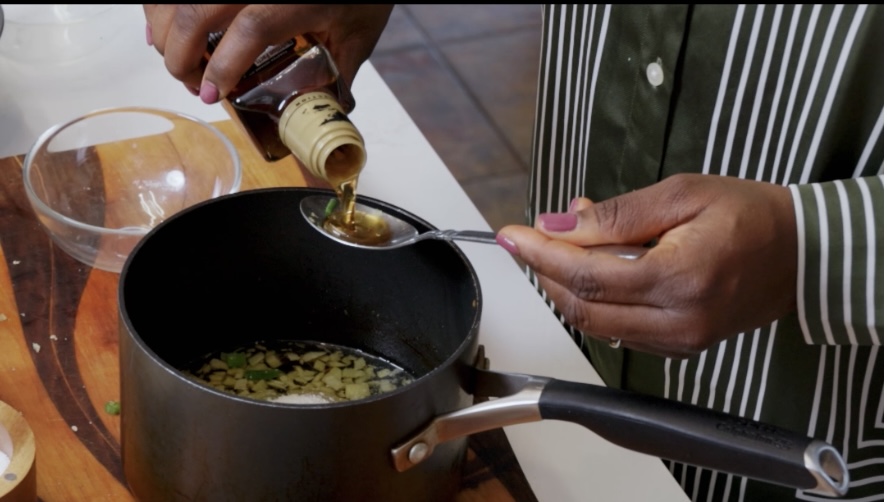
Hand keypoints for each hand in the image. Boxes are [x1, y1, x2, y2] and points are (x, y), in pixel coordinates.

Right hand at [144, 4, 393, 102]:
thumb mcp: (359, 33)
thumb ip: (338, 73)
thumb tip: (320, 114)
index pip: (248, 31)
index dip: (223, 67)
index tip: (213, 95)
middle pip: (196, 11)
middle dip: (181, 56)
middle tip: (194, 86)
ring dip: (165, 28)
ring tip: (179, 58)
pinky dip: (159, 3)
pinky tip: (164, 24)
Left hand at [496, 174, 797, 358]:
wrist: (803, 254)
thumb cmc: (750, 215)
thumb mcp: (681, 194)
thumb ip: (615, 216)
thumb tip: (558, 226)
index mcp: (681, 278)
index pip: (587, 275)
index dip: (541, 255)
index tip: (512, 236)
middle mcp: (678, 321)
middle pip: (583, 307)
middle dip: (546, 272)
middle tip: (531, 238)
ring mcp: (679, 341)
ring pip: (595, 323)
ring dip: (566, 286)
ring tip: (565, 244)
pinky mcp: (679, 347)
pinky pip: (618, 329)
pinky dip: (595, 299)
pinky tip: (594, 265)